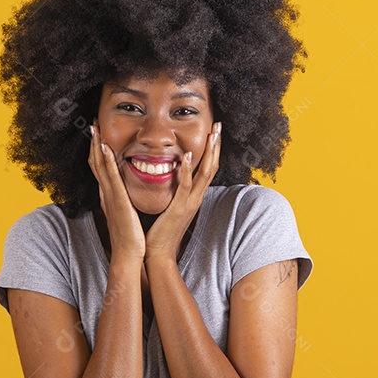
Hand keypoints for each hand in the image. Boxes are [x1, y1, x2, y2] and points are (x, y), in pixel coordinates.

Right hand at [88, 121, 145, 262]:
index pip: (100, 168)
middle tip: (92, 123)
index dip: (97, 151)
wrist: (128, 254)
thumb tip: (121, 195)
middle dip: (94, 142)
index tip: (97, 135)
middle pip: (96, 162)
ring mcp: (110, 195)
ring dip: (97, 145)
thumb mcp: (124, 214)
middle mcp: (106, 193)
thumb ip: (121, 203)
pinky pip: (111, 176)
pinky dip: (106, 161)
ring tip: (95, 128)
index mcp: (109, 195)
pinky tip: (106, 147)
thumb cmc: (130, 238)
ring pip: (100, 165)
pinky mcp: (117, 200)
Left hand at [145, 121, 221, 262]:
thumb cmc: (160, 230)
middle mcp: (196, 197)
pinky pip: (186, 186)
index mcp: (194, 196)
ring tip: (212, 133)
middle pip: (212, 166)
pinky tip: (187, 155)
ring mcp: (190, 202)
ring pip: (205, 173)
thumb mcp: (170, 205)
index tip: (213, 131)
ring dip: (209, 152)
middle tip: (218, 124)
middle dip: (216, 144)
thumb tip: (169, 175)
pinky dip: (187, 170)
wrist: (158, 252)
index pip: (207, 168)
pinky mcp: (179, 208)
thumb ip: (173, 190)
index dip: (212, 149)